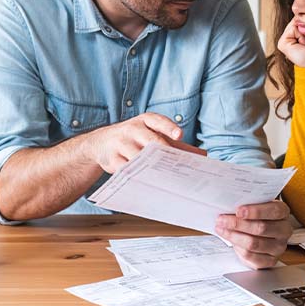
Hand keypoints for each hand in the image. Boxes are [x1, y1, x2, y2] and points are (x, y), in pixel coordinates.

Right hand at [84, 112, 205, 173]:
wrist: (102, 143)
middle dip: (164, 155)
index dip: (170, 128)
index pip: (158, 121)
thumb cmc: (135, 138)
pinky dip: (137, 178)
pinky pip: (127, 170)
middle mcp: (132, 129)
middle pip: (151, 142)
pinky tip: (146, 185)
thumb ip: (177, 146)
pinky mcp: (112, 159)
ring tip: (165, 179)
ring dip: (151, 169)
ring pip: (138, 158)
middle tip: (177, 168)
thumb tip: (202, 155)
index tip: (179, 135)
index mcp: (145, 121)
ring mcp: (120, 143)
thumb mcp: (153, 136)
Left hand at [215, 201, 291, 268]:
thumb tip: (228, 204)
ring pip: (253, 243)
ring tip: (221, 229)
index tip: (238, 211)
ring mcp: (278, 247)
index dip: (255, 211)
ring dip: (233, 236)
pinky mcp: (269, 260)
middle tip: (222, 220)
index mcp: (283, 212)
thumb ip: (247, 204)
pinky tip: (230, 240)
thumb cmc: (256, 215)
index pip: (274, 211)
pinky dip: (237, 248)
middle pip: (261, 228)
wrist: (261, 231)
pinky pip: (250, 256)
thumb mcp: (255, 205)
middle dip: (238, 224)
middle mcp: (284, 230)